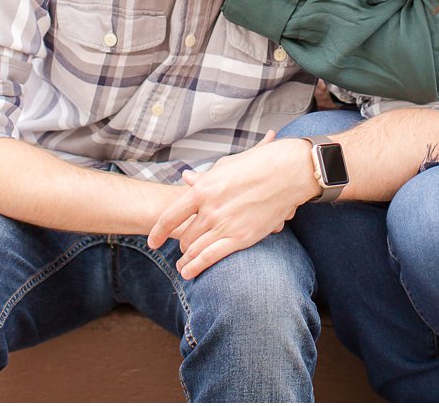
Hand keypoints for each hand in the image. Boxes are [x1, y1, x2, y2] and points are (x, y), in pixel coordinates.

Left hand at [148, 133, 319, 279]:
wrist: (286, 173)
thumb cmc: (257, 165)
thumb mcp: (225, 166)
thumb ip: (204, 178)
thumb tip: (187, 178)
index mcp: (202, 189)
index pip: (170, 216)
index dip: (157, 231)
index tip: (152, 241)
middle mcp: (209, 209)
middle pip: (184, 235)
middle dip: (179, 245)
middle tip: (178, 251)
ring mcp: (224, 225)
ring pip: (194, 249)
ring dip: (185, 260)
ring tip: (181, 267)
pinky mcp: (240, 238)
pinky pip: (211, 257)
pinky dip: (196, 267)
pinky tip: (189, 272)